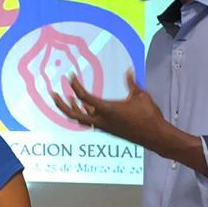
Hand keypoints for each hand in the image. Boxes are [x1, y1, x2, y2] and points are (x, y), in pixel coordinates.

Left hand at [52, 68, 169, 150]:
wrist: (155, 137)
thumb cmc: (149, 115)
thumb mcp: (140, 95)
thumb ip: (131, 82)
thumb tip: (129, 70)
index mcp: (107, 109)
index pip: (83, 96)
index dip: (75, 85)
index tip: (70, 75)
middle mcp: (101, 120)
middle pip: (73, 114)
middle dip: (61, 104)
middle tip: (52, 93)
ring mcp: (103, 126)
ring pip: (80, 119)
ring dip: (71, 108)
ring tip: (65, 97)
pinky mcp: (107, 130)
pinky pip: (89, 121)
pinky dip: (83, 113)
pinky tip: (83, 106)